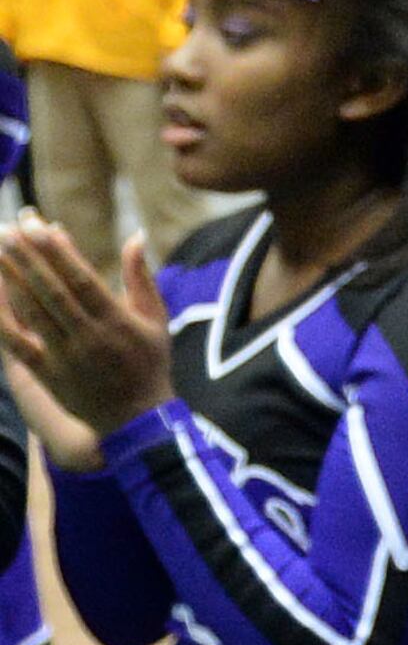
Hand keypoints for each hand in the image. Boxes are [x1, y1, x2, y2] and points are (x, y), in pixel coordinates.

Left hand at [0, 219, 170, 445]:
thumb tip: (135, 235)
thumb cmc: (148, 363)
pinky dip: (2, 319)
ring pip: (31, 312)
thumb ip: (141, 277)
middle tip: (8, 228)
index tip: (38, 225)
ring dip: (11, 280)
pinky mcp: (47, 374)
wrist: (137, 420)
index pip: (82, 279)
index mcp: (117, 322)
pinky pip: (17, 343)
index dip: (58, 252)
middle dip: (28, 258)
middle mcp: (89, 338)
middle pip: (52, 291)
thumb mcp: (156, 319)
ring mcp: (65, 357)